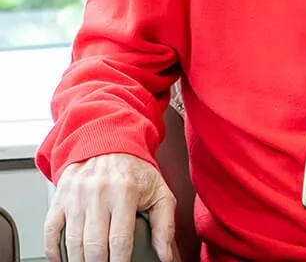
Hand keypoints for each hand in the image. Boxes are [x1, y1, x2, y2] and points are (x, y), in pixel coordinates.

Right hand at [44, 153, 176, 261]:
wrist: (109, 141)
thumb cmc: (135, 170)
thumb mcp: (158, 191)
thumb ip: (165, 225)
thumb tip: (168, 257)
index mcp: (125, 192)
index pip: (120, 241)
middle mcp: (98, 193)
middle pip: (94, 247)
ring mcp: (76, 196)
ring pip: (72, 243)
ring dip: (80, 261)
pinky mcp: (59, 198)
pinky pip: (50, 232)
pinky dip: (54, 252)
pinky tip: (65, 260)